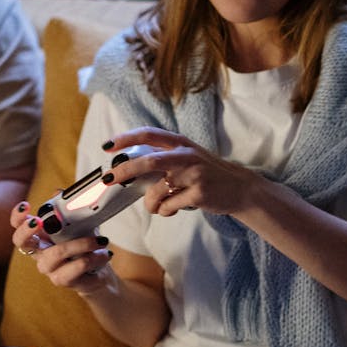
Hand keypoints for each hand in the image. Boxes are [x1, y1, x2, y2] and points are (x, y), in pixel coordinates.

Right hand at [10, 201, 114, 294]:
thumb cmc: (85, 245)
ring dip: (82, 243)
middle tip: (40, 221)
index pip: (19, 226)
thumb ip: (70, 209)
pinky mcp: (62, 280)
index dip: (17, 216)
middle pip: (21, 242)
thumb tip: (60, 192)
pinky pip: (76, 267)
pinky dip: (93, 258)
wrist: (100, 272)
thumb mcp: (80, 223)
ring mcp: (49, 268)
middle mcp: (39, 253)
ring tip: (101, 240)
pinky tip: (104, 255)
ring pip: (57, 252)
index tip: (25, 205)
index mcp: (40, 236)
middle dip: (28, 229)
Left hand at [102, 127, 259, 217]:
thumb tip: (127, 169)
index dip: (126, 138)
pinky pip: (168, 207)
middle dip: (125, 171)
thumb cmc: (206, 173)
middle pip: (148, 162)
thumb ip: (162, 157)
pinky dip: (164, 212)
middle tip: (109, 179)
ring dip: (150, 204)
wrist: (240, 187)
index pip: (149, 134)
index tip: (107, 145)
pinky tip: (173, 209)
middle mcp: (186, 155)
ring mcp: (194, 175)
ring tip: (157, 206)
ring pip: (155, 193)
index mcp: (180, 142)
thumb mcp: (187, 157)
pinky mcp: (199, 194)